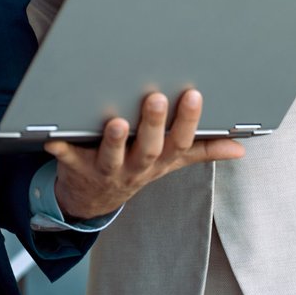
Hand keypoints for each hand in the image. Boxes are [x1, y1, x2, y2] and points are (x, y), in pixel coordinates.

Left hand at [46, 89, 243, 219]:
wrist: (93, 200)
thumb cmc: (136, 168)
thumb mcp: (172, 162)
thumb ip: (203, 150)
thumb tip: (240, 148)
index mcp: (160, 160)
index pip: (180, 142)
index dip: (189, 121)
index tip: (194, 94)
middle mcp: (136, 166)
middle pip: (148, 149)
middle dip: (154, 126)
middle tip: (155, 99)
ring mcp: (106, 169)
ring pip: (112, 157)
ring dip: (114, 141)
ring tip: (116, 121)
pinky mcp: (76, 168)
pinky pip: (69, 160)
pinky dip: (62, 150)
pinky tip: (55, 139)